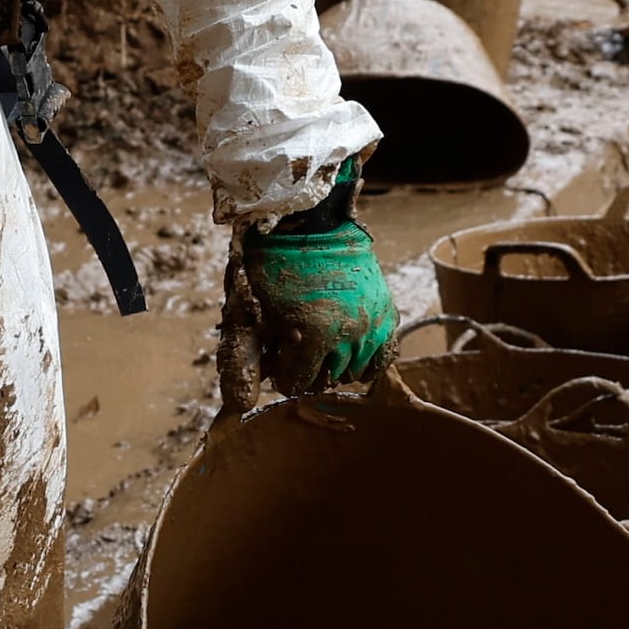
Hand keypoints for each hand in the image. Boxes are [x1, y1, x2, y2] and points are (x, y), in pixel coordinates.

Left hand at [232, 180, 396, 395]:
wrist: (305, 220)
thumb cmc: (269, 266)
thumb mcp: (246, 313)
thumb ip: (243, 362)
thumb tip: (242, 408)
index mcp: (314, 336)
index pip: (296, 384)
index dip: (280, 371)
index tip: (275, 350)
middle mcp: (349, 334)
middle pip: (325, 381)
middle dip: (305, 369)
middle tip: (293, 344)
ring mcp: (372, 323)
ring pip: (353, 373)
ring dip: (333, 365)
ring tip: (318, 341)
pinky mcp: (386, 311)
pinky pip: (383, 356)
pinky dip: (366, 359)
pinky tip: (346, 347)